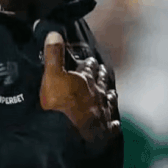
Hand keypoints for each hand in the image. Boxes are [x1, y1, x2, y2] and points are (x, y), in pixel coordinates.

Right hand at [39, 32, 119, 154]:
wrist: (70, 135)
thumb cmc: (60, 105)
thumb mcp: (52, 76)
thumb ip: (53, 55)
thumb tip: (54, 33)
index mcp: (85, 80)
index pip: (89, 67)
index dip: (89, 63)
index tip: (91, 59)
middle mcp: (97, 93)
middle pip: (101, 81)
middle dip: (100, 75)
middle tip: (101, 71)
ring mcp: (103, 111)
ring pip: (109, 99)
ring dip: (109, 94)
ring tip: (110, 91)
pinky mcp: (105, 129)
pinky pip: (112, 124)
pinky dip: (113, 122)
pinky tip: (115, 122)